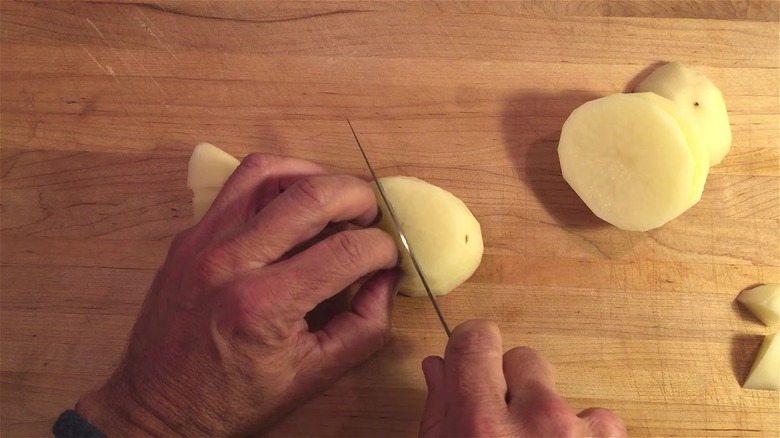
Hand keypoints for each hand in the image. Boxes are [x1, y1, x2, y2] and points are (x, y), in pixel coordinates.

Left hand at [75, 154, 399, 436]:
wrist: (159, 407)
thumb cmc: (236, 398)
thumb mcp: (314, 376)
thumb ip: (364, 326)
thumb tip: (387, 276)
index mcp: (265, 307)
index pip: (345, 251)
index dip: (381, 248)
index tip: (388, 256)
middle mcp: (231, 263)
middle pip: (311, 196)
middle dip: (358, 197)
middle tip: (371, 216)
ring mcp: (203, 242)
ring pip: (268, 172)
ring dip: (314, 175)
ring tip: (334, 199)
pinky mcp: (189, 236)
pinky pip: (237, 186)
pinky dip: (275, 183)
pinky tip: (293, 204)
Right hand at [419, 320, 625, 437]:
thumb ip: (439, 413)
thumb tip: (439, 368)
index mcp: (480, 424)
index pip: (476, 340)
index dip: (471, 346)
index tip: (470, 358)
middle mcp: (533, 423)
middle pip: (523, 359)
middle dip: (511, 385)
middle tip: (502, 426)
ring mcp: (578, 435)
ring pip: (560, 391)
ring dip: (548, 414)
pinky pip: (602, 421)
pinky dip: (585, 435)